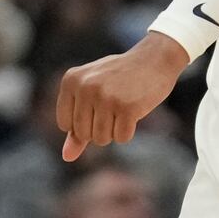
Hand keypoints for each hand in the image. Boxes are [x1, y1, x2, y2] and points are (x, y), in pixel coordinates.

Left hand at [56, 31, 187, 160]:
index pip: (65, 124)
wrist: (153, 60)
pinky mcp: (126, 107)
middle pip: (84, 135)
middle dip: (99, 129)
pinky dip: (129, 131)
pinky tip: (133, 110)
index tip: (96, 107)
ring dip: (114, 130)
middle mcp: (85, 87)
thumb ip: (76, 126)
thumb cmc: (118, 78)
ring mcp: (105, 97)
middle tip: (112, 106)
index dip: (83, 123)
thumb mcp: (91, 94)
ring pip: (102, 139)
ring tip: (122, 107)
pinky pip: (122, 138)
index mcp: (71, 81)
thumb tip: (67, 157)